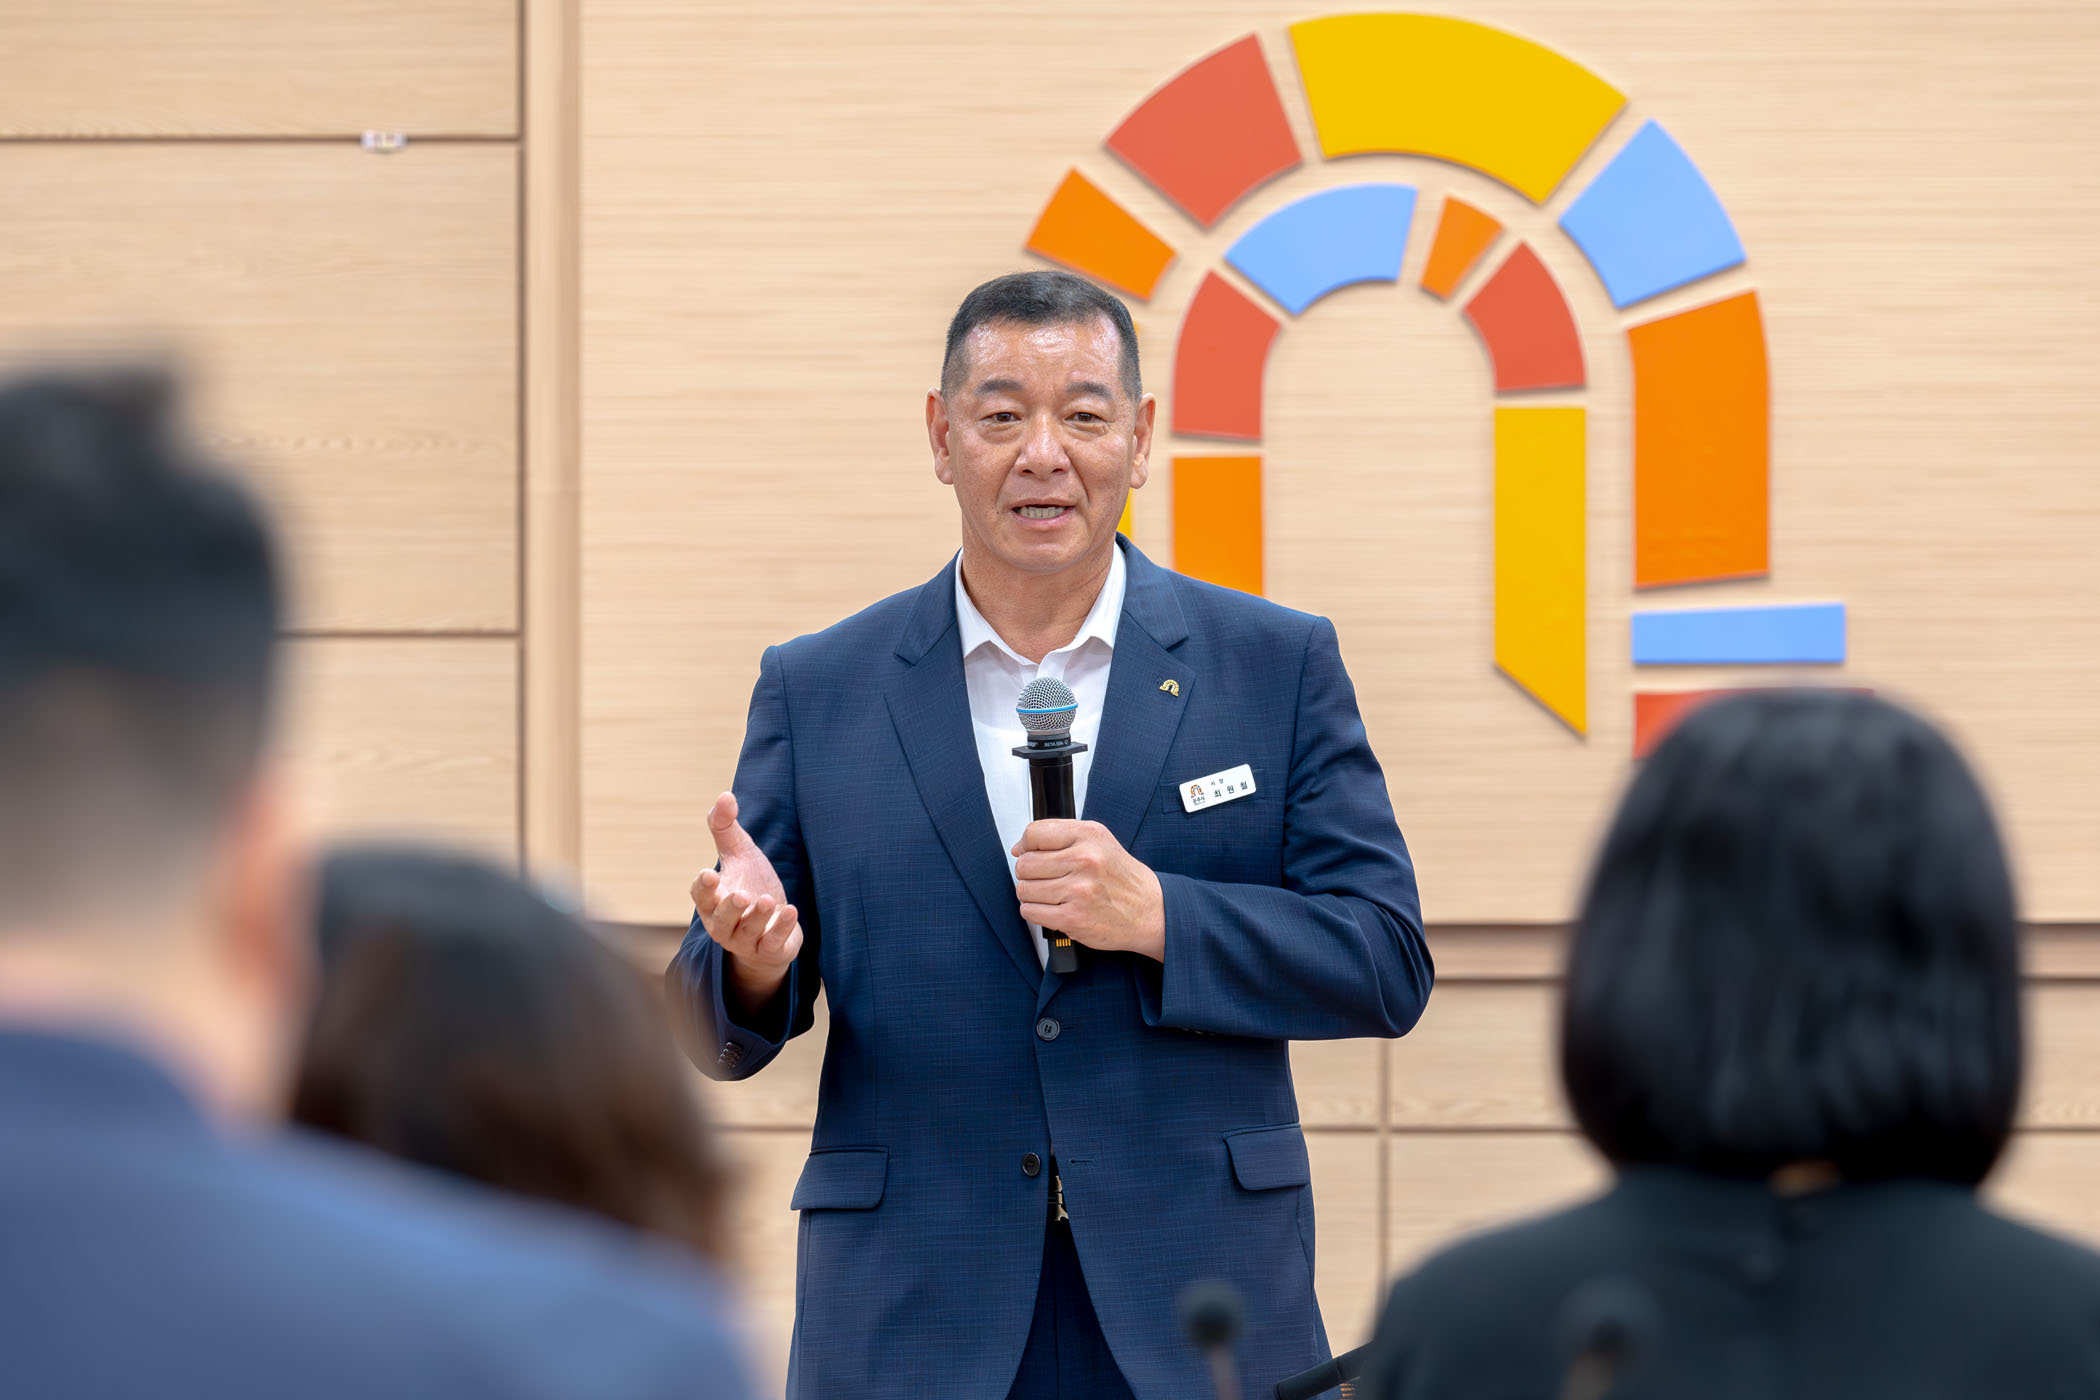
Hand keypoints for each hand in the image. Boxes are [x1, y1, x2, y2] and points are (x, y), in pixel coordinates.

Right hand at [690, 792, 800, 1009]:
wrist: (772, 925)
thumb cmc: (750, 885)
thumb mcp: (740, 854)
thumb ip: (726, 827)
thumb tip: (725, 795)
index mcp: (712, 900)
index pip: (700, 895)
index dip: (703, 887)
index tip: (708, 873)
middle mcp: (724, 924)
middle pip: (720, 920)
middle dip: (729, 909)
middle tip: (740, 895)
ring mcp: (746, 940)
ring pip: (746, 933)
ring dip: (756, 917)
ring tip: (767, 900)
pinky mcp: (769, 950)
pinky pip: (772, 944)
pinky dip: (781, 929)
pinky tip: (790, 911)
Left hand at [1012, 820, 1165, 961]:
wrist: (1150, 910)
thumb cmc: (1122, 878)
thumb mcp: (1099, 842)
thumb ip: (1060, 837)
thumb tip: (1019, 848)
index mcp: (1089, 836)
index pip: (1034, 833)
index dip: (1026, 845)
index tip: (1030, 853)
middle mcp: (1084, 860)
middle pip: (1025, 864)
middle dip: (1029, 873)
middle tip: (1044, 878)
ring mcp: (1078, 890)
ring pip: (1024, 889)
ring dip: (1032, 894)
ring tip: (1052, 894)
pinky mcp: (1073, 917)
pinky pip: (1030, 912)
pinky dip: (1036, 912)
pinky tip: (1053, 908)